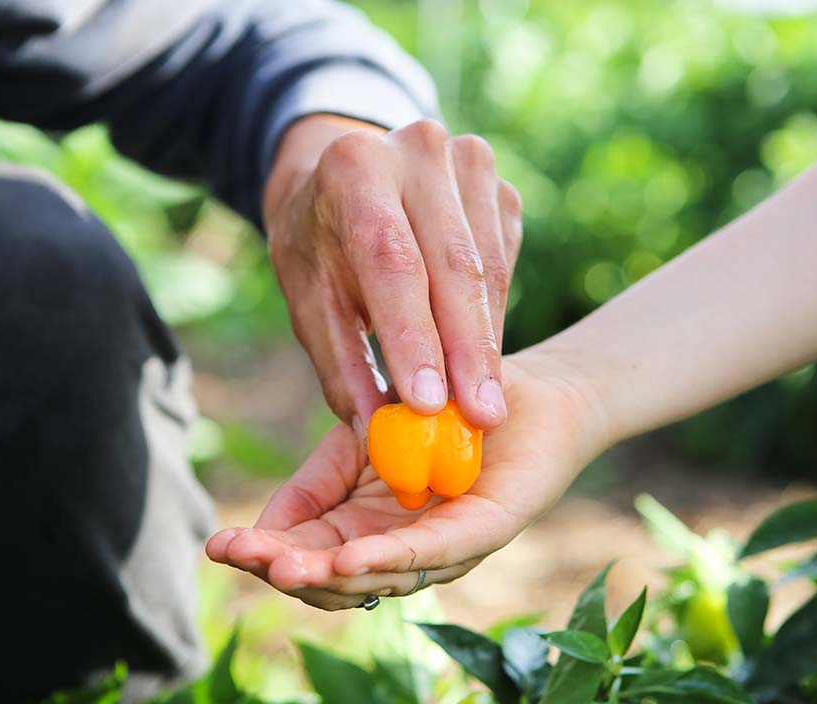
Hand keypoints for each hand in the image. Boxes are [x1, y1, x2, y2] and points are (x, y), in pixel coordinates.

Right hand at [205, 351, 607, 609]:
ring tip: (284, 567)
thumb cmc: (437, 408)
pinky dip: (389, 557)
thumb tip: (268, 524)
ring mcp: (444, 547)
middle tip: (240, 557)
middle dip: (285, 571)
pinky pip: (434, 550)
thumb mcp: (357, 437)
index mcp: (365, 528)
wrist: (511, 384)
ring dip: (329, 574)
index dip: (263, 554)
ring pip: (379, 575)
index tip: (217, 546)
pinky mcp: (486, 529)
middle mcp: (402, 549)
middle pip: (334, 578)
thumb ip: (319, 477)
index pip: (306, 553)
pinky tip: (348, 558)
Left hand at [262, 114, 522, 433]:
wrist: (343, 176)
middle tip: (481, 419)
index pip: (392, 262)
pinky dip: (495, 315)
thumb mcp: (310, 299)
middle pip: (454, 265)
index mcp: (355, 168)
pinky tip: (482, 351)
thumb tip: (378, 438)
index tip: (431, 404)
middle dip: (468, 351)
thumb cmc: (320, 245)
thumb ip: (342, 367)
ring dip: (488, 341)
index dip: (414, 337)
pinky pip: (506, 262)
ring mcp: (466, 161)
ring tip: (485, 404)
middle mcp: (417, 151)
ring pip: (489, 269)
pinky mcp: (498, 185)